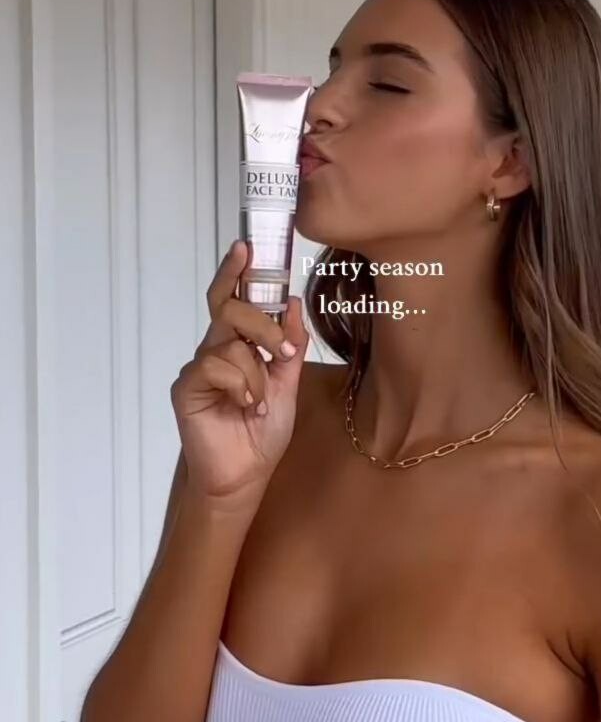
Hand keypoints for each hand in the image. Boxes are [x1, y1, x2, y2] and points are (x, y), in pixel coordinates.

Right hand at [170, 241, 308, 504]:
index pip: (232, 297)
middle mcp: (214, 350)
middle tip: (284, 353)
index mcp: (237, 344)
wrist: (245, 476)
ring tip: (259, 403)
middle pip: (231, 308)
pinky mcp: (186, 388)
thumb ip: (290, 344)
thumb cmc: (261, 433)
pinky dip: (240, 386)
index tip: (247, 245)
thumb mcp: (288, 384)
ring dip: (256, 374)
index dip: (236, 270)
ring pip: (230, 342)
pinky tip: (245, 407)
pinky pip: (214, 367)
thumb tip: (293, 302)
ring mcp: (198, 368)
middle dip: (264, 325)